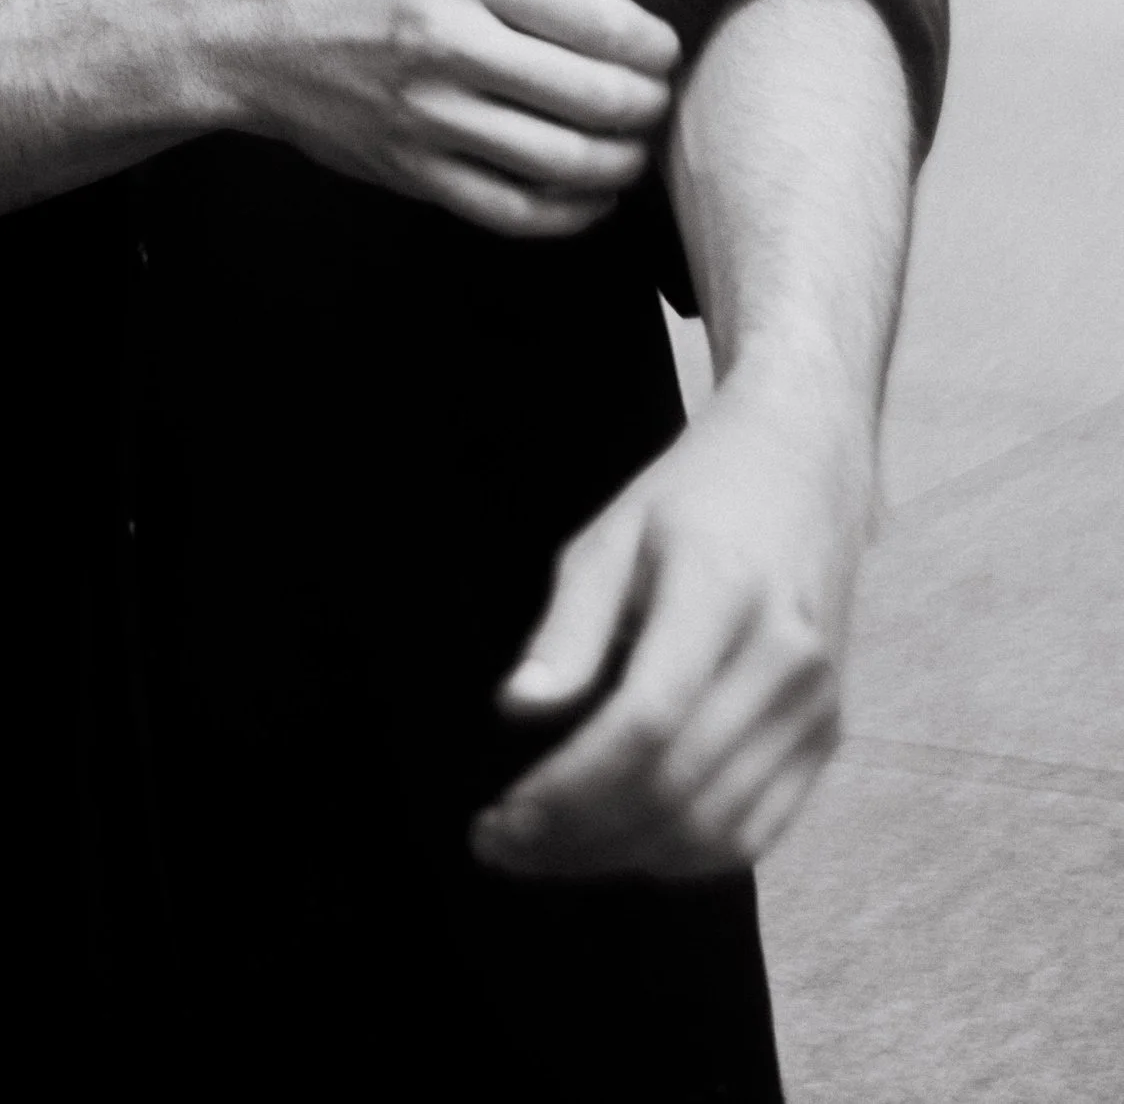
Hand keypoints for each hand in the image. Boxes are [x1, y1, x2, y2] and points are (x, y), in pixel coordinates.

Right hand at [189, 0, 682, 238]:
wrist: (260, 34)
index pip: (602, 21)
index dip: (656, 45)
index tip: (663, 48)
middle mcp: (447, 41)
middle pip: (593, 95)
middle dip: (648, 105)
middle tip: (654, 99)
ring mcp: (428, 114)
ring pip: (564, 161)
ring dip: (622, 162)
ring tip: (630, 146)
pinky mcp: (413, 172)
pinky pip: (516, 213)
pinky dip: (573, 213)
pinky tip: (590, 194)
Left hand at [472, 371, 874, 879]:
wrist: (803, 468)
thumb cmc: (692, 498)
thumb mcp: (610, 534)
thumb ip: (567, 628)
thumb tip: (516, 710)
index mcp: (723, 589)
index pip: (647, 722)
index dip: (568, 786)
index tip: (500, 815)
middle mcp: (784, 659)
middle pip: (677, 788)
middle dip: (579, 835)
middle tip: (502, 845)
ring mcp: (815, 707)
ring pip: (717, 829)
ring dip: (622, 858)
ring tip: (546, 852)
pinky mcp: (826, 737)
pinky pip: (756, 832)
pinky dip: (682, 857)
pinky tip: (617, 844)